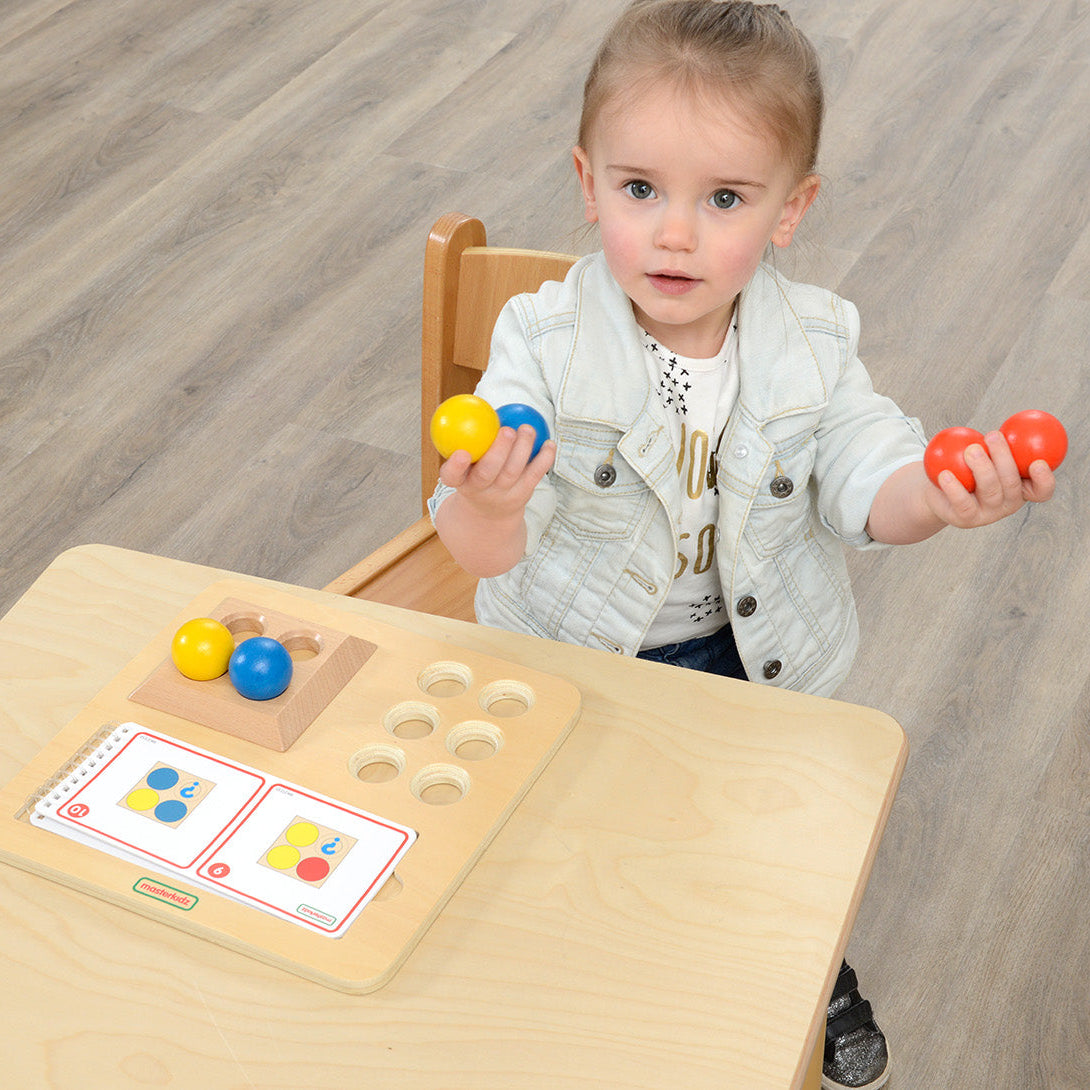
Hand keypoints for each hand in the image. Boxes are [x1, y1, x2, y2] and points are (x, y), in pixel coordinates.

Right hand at [435, 425, 555, 577]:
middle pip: (487, 473)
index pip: (452, 476)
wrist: (489, 513)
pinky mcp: (522, 496)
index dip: (456, 466)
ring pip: (512, 472)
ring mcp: (502, 495)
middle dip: (498, 451)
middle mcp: (479, 491)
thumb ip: (466, 439)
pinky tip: (549, 443)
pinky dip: (544, 459)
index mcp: (460, 481)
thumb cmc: (475, 475)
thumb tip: (472, 404)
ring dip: (523, 449)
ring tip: (527, 429)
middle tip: (507, 430)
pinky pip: (534, 476)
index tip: (461, 453)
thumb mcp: (464, 465)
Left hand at [924, 430, 1055, 527]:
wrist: (940, 492)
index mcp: (1021, 489)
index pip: (1041, 490)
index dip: (1044, 479)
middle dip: (1004, 458)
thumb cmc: (968, 466)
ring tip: (971, 449)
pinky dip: (954, 487)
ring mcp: (988, 514)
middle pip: (1011, 483)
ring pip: (990, 490)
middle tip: (992, 436)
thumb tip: (1011, 419)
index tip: (1038, 462)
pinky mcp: (966, 519)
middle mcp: (1008, 504)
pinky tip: (945, 474)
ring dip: (982, 467)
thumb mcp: (986, 454)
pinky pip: (962, 502)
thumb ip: (998, 443)